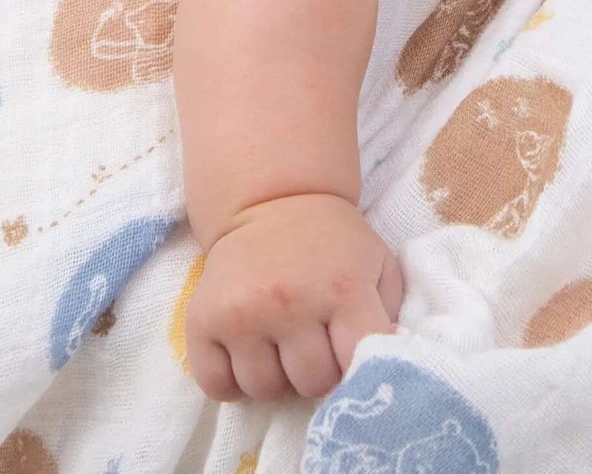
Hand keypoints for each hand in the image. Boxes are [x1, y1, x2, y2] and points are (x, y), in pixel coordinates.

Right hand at [183, 193, 403, 401]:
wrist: (275, 201)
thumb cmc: (333, 243)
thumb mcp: (376, 262)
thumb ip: (389, 312)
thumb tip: (387, 362)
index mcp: (342, 287)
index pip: (359, 361)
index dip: (360, 368)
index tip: (352, 355)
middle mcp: (291, 302)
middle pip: (312, 383)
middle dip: (318, 372)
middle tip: (315, 344)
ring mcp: (243, 314)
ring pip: (266, 391)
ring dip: (277, 378)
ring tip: (282, 345)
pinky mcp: (202, 321)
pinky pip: (218, 388)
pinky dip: (233, 383)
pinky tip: (248, 352)